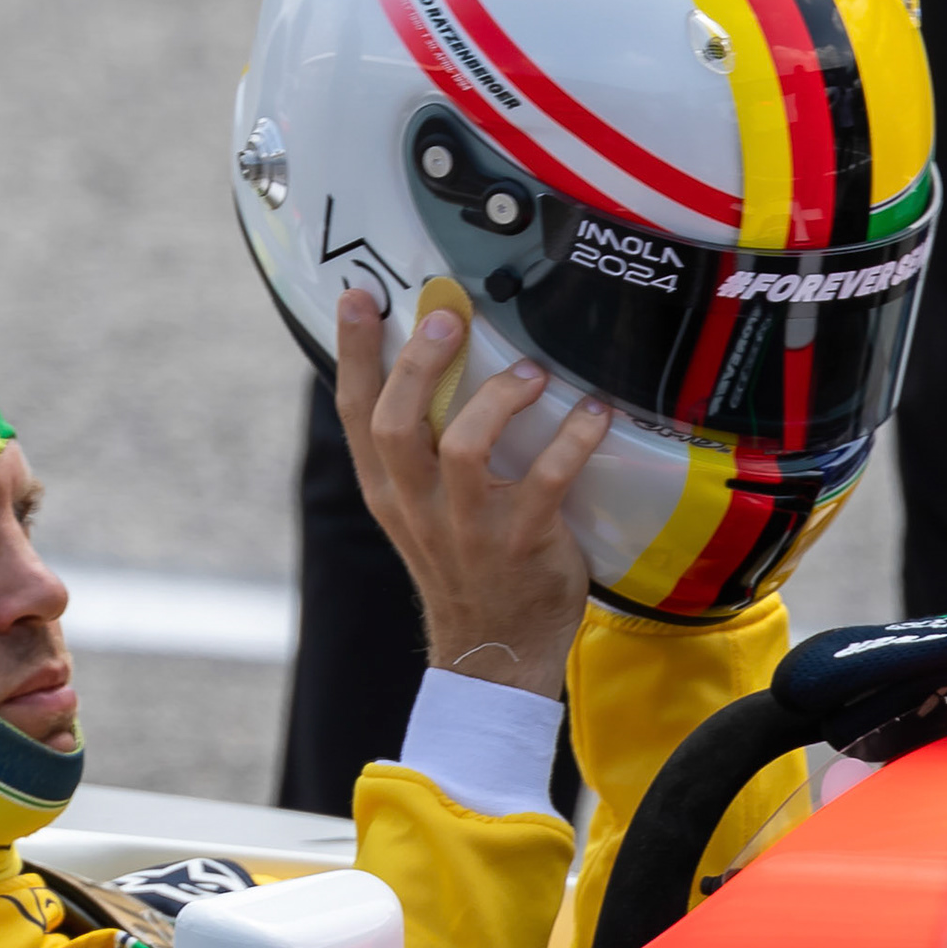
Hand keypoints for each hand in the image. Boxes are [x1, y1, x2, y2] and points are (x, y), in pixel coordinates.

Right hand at [331, 288, 611, 698]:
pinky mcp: (523, 543)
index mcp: (386, 490)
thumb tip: (431, 362)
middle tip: (447, 316)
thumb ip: (416, 448)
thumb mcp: (417, 509)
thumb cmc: (462, 564)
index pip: (355, 412)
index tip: (358, 296)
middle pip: (396, 422)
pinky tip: (593, 412)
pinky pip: (547, 480)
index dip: (353, 352)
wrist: (493, 650)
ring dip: (497, 399)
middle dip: (419, 363)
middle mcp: (417, 505)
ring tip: (529, 373)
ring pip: (465, 448)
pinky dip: (572, 439)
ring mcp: (468, 528)